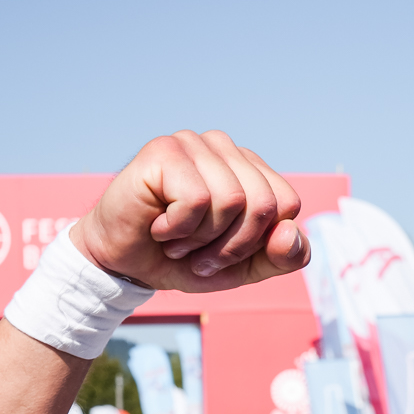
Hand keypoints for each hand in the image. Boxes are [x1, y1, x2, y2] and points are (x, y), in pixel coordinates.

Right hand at [71, 130, 308, 293]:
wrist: (123, 264)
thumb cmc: (181, 259)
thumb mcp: (242, 268)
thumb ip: (280, 257)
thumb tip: (290, 232)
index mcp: (249, 169)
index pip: (286, 204)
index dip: (258, 242)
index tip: (223, 253)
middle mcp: (225, 148)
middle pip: (263, 204)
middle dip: (231, 246)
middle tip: (197, 253)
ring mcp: (194, 144)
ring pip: (231, 201)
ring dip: (201, 239)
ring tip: (176, 238)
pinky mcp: (165, 150)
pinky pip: (198, 200)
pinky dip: (178, 228)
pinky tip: (158, 225)